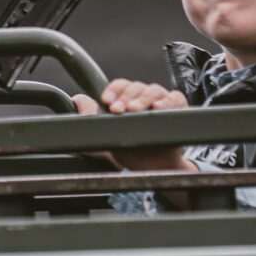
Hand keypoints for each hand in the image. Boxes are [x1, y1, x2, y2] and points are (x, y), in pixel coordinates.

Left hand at [70, 81, 192, 173]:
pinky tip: (158, 108)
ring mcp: (162, 101)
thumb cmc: (131, 150)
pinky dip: (167, 101)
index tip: (106, 101)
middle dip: (126, 97)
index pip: (120, 86)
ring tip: (135, 109)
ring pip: (153, 90)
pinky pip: (175, 98)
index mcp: (128, 99)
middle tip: (119, 110)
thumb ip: (90, 120)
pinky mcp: (179, 109)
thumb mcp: (107, 138)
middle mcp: (144, 97)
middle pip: (136, 87)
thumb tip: (77, 100)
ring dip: (143, 99)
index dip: (113, 91)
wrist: (154, 169)